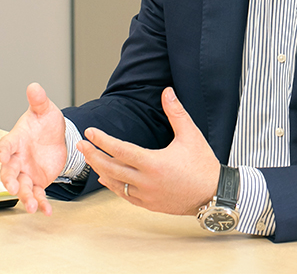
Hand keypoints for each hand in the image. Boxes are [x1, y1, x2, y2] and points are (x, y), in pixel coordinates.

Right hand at [0, 82, 67, 214]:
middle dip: (10, 180)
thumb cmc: (45, 123)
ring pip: (21, 187)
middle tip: (13, 187)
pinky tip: (46, 210)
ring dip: (25, 197)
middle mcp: (17, 159)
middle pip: (8, 171)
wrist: (57, 137)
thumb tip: (35, 87)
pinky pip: (37, 194)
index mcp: (16, 140)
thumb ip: (39, 101)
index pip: (5, 145)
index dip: (3, 150)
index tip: (3, 155)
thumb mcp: (45, 110)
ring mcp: (26, 172)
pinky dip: (41, 203)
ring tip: (30, 206)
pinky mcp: (37, 181)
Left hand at [79, 87, 219, 215]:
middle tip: (81, 144)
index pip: (120, 150)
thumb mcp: (191, 134)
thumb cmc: (203, 164)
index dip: (103, 140)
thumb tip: (167, 92)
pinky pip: (125, 196)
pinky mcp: (149, 205)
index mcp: (154, 163)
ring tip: (90, 159)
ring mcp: (147, 195)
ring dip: (100, 170)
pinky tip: (106, 178)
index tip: (90, 132)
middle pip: (111, 168)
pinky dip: (113, 186)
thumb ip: (176, 112)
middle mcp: (146, 181)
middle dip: (93, 155)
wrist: (215, 194)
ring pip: (115, 184)